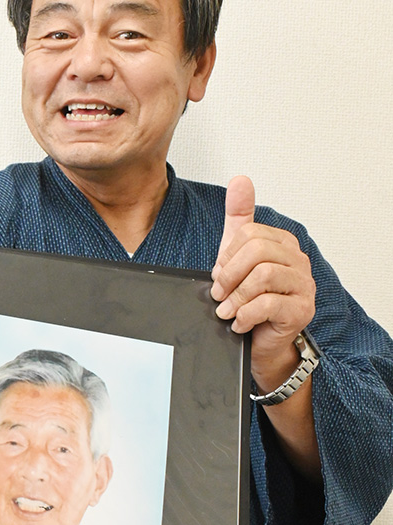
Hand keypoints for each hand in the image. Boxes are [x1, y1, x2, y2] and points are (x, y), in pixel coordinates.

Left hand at [210, 176, 315, 391]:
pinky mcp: (302, 311)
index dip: (227, 256)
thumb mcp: (238, 255)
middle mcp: (298, 261)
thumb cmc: (250, 300)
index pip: (250, 234)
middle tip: (219, 294)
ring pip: (263, 276)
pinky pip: (268, 304)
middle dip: (230, 275)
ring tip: (227, 310)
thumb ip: (239, 217)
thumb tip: (241, 181)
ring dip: (236, 297)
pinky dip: (245, 315)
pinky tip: (240, 323)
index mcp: (284, 243)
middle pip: (257, 252)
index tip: (219, 275)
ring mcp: (304, 286)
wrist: (261, 343)